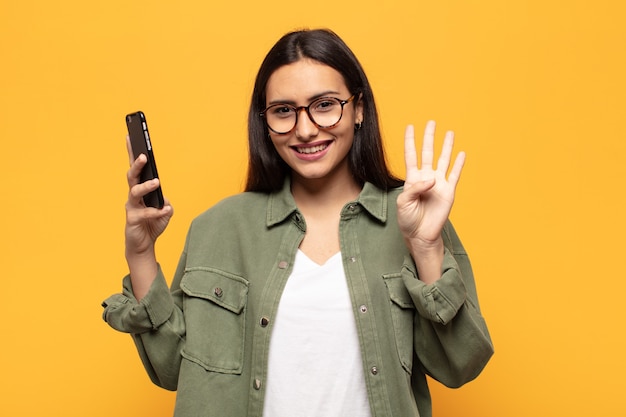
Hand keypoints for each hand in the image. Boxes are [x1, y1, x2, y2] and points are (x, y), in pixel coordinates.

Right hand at [124, 136, 172, 257]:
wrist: (143, 245)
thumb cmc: (152, 225)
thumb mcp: (165, 212)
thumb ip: (166, 203)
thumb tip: (166, 201)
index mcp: (140, 190)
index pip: (136, 169)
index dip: (132, 153)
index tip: (131, 136)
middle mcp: (133, 196)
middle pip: (132, 176)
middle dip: (137, 164)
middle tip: (144, 156)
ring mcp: (131, 207)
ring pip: (134, 192)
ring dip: (146, 186)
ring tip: (157, 182)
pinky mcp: (132, 219)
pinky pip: (145, 213)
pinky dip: (156, 212)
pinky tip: (165, 210)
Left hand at [397, 121, 464, 249]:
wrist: (420, 234)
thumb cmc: (408, 219)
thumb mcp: (403, 202)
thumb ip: (414, 189)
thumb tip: (432, 179)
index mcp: (412, 179)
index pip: (411, 155)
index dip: (410, 141)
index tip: (410, 127)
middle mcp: (426, 178)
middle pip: (428, 152)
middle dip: (429, 137)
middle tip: (431, 122)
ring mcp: (438, 183)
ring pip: (443, 159)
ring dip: (446, 146)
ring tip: (449, 133)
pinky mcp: (449, 191)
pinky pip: (455, 174)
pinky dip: (459, 164)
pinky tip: (462, 153)